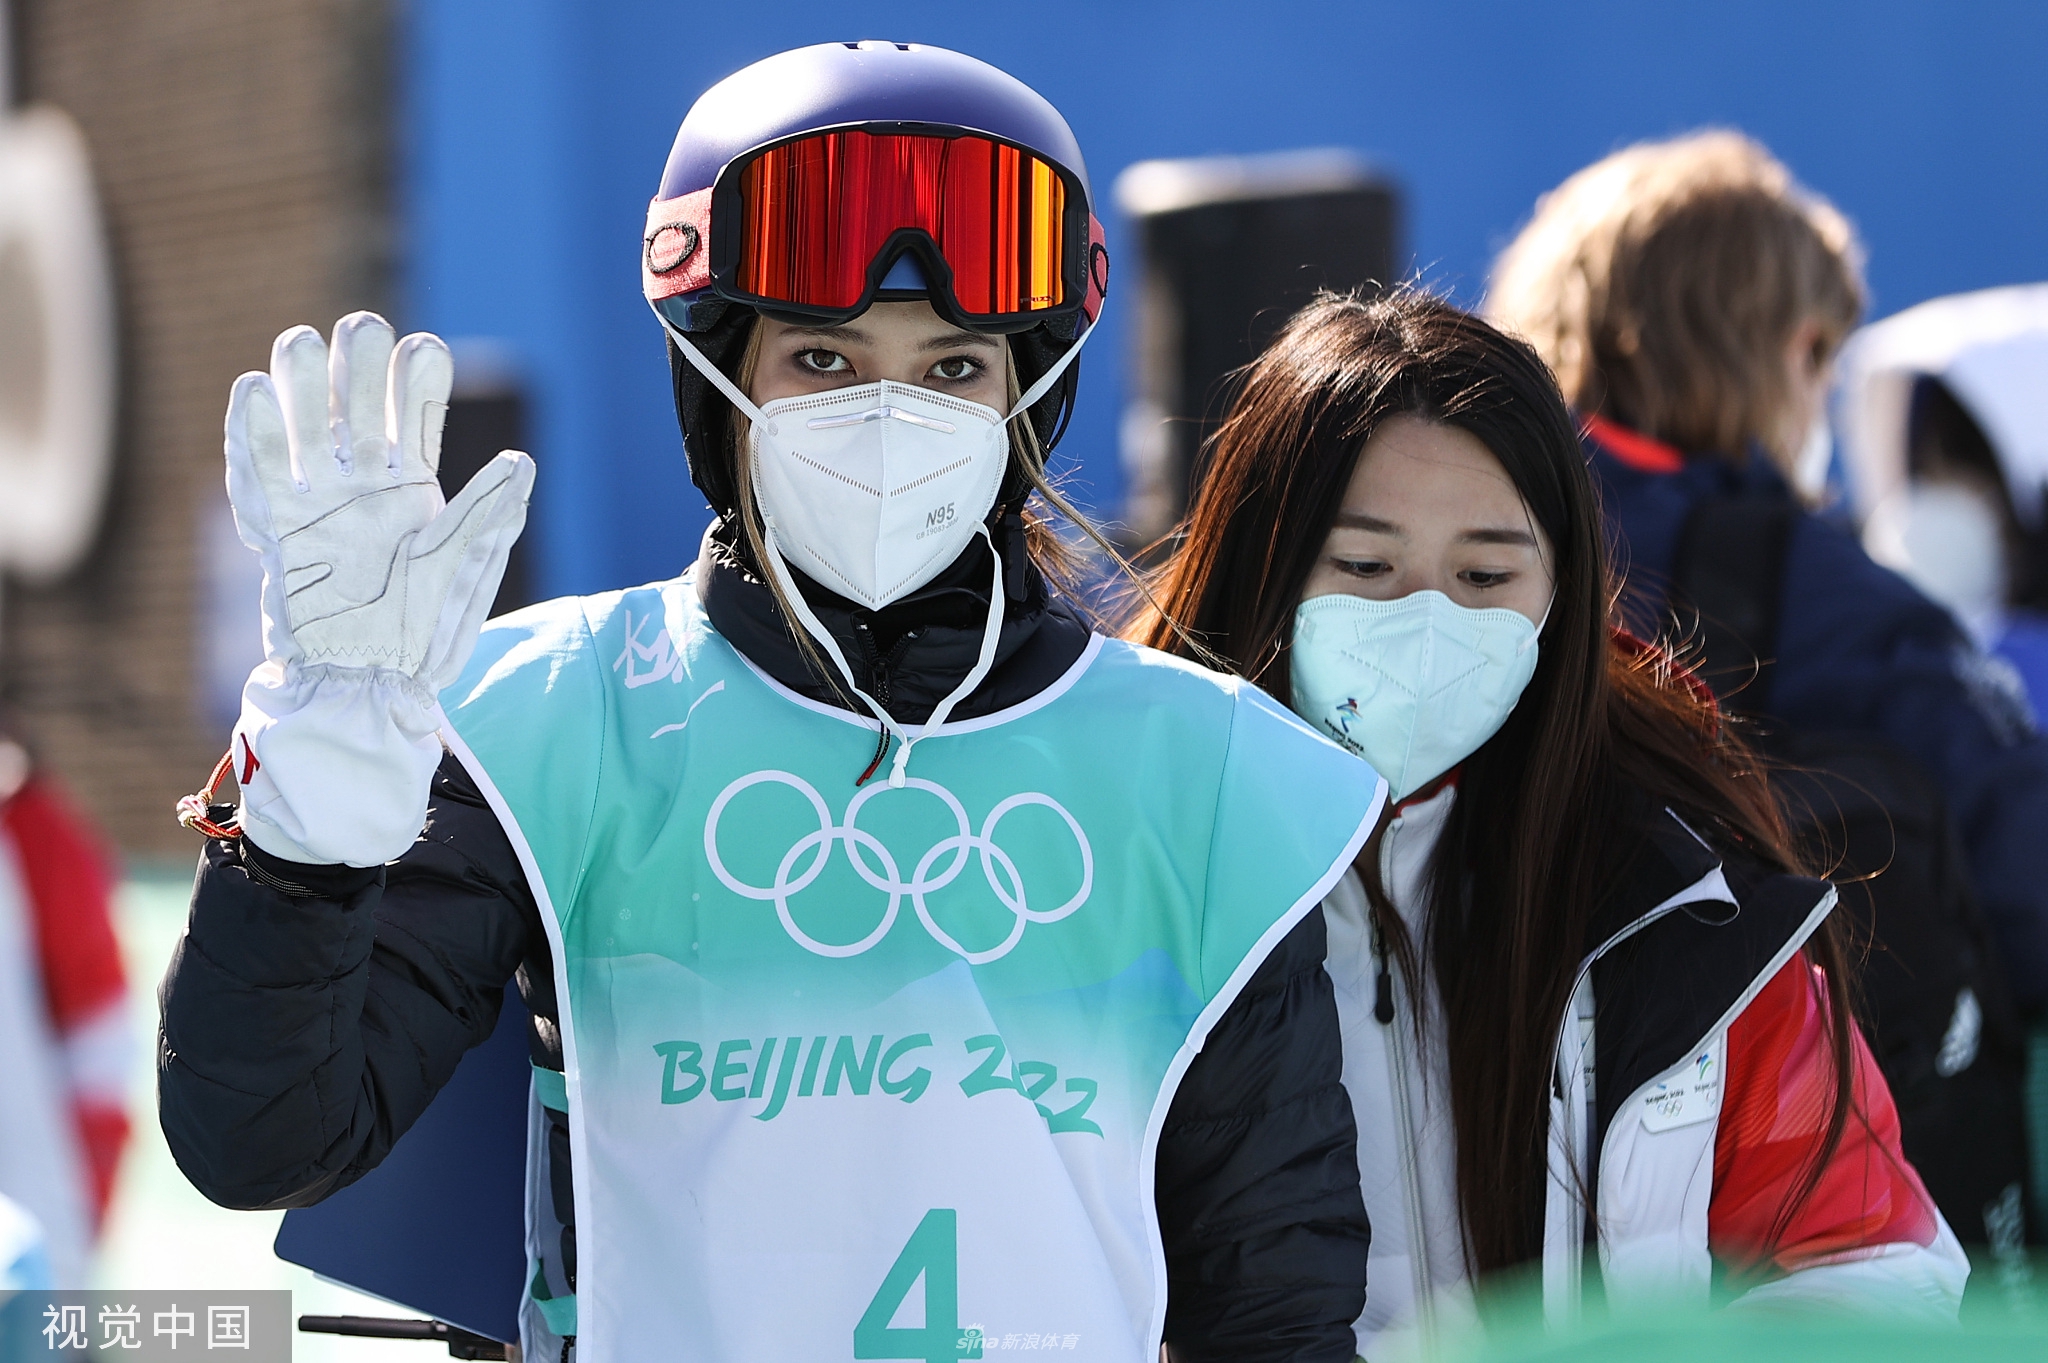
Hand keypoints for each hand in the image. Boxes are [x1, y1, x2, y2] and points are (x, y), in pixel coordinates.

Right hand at [225, 311, 532, 695]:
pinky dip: (255, 430)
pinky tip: (256, 388)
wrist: (366, 680)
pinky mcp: (278, 526)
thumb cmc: (423, 631)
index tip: (424, 346)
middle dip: (358, 365)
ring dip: (301, 383)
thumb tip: (521, 463)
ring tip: (302, 341)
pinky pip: (260, 470)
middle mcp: (365, 482)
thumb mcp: (463, 573)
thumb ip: (486, 518)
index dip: (418, 380)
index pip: (417, 417)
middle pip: (359, 407)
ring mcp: (319, 500)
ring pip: (306, 426)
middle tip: (362, 326)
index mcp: (415, 486)